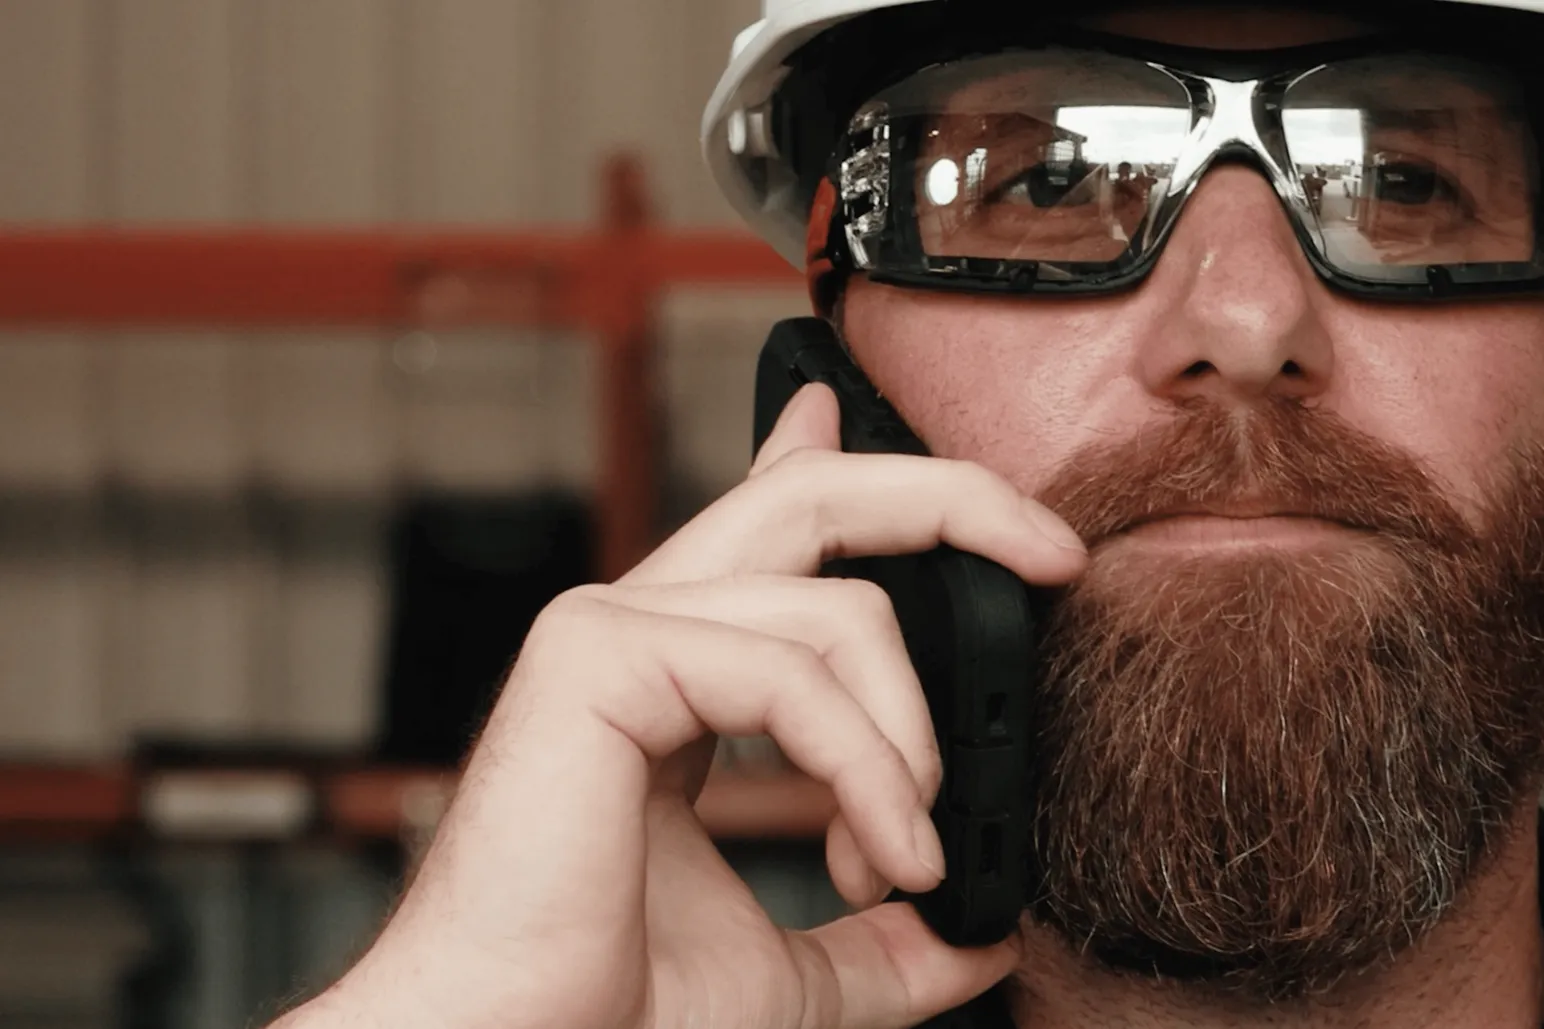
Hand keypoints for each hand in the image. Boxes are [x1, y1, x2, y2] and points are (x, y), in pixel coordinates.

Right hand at [282, 383, 1086, 1028]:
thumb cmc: (610, 1012)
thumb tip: (978, 935)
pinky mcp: (597, 657)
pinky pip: (792, 674)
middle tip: (1054, 553)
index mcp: (675, 675)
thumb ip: (879, 943)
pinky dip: (870, 768)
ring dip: (915, 744)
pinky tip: (887, 858)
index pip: (766, 530)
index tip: (900, 442)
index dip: (832, 457)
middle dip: (951, 498)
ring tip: (910, 862)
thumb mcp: (788, 976)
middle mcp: (641, 630)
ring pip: (838, 605)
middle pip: (811, 500)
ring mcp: (611, 629)